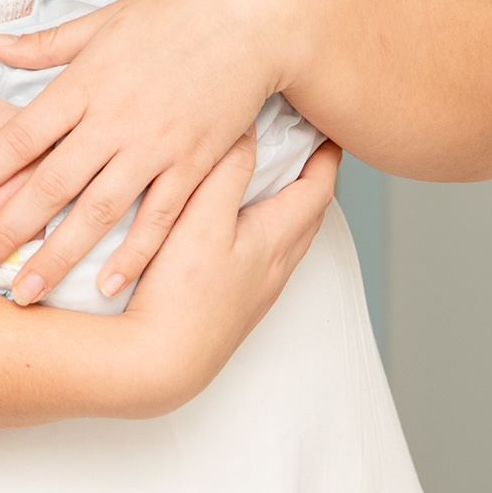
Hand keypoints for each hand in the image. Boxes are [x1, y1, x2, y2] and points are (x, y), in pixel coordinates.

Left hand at [0, 0, 295, 298]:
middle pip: (49, 185)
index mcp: (83, 83)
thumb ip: (45, 43)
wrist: (253, 19)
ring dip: (59, 256)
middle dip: (6, 229)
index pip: (18, 137)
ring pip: (98, 212)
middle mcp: (113, 120)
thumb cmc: (174, 13)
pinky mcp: (195, 165)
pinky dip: (133, 255)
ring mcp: (155, 146)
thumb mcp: (102, 21)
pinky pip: (159, 219)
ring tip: (25, 292)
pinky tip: (106, 287)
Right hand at [103, 135, 334, 412]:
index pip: (317, 189)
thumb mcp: (202, 219)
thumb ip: (226, 172)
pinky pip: (265, 259)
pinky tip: (239, 233)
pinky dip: (267, 233)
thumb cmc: (181, 293)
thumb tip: (248, 129)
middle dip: (314, 180)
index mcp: (275, 240)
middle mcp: (275, 267)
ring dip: (291, 209)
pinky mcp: (234, 307)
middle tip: (308, 149)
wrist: (162, 363)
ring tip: (276, 184)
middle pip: (309, 215)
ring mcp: (256, 291)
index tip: (330, 130)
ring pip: (288, 240)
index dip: (327, 156)